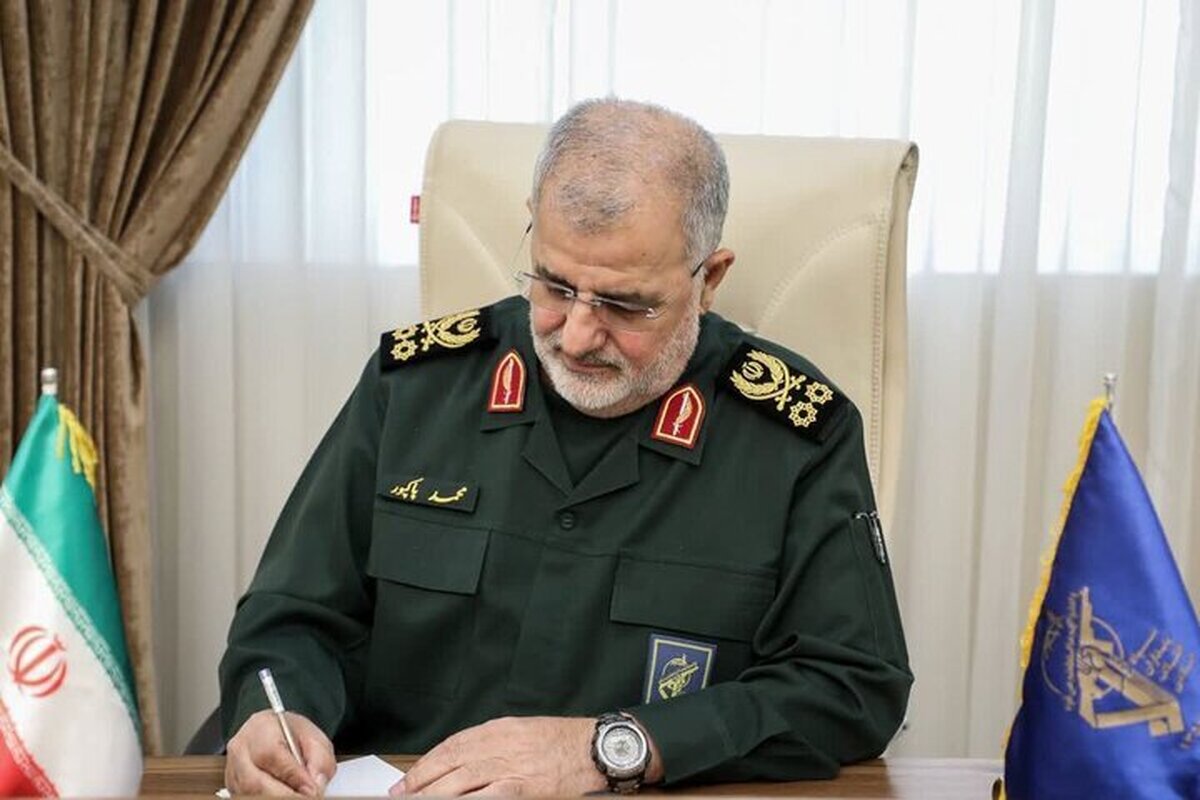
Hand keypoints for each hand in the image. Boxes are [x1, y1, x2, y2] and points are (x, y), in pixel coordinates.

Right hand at [225, 709, 335, 795]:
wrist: (274, 733)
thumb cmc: (292, 733)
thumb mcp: (314, 738)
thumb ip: (319, 759)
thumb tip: (316, 785)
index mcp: (261, 728)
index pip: (272, 754)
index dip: (293, 776)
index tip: (311, 789)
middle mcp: (241, 749)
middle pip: (255, 780)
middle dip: (284, 793)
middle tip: (306, 796)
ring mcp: (233, 769)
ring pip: (250, 793)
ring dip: (276, 796)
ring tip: (297, 795)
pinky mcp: (233, 786)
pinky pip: (248, 796)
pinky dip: (268, 797)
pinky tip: (285, 794)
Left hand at [391, 716, 604, 796]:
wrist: (597, 748)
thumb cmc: (567, 742)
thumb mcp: (526, 732)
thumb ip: (497, 744)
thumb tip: (466, 762)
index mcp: (499, 729)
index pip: (452, 745)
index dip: (427, 764)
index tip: (410, 779)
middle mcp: (500, 744)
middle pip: (449, 762)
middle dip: (421, 781)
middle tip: (402, 794)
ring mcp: (510, 766)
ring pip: (460, 781)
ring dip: (434, 795)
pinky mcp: (523, 787)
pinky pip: (486, 797)